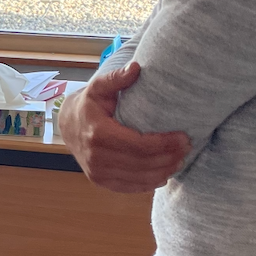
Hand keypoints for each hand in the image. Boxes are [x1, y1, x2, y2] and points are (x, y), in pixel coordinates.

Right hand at [61, 63, 189, 193]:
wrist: (68, 126)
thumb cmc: (89, 104)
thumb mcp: (99, 87)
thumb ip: (117, 78)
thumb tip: (136, 68)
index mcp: (98, 134)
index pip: (139, 145)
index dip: (165, 144)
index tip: (184, 137)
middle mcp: (96, 158)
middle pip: (142, 164)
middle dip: (169, 158)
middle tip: (187, 148)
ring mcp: (97, 173)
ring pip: (139, 179)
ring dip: (164, 171)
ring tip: (180, 160)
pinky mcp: (101, 182)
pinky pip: (130, 188)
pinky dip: (150, 183)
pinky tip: (164, 174)